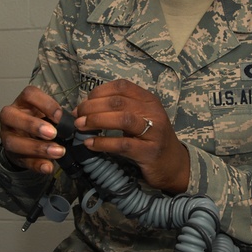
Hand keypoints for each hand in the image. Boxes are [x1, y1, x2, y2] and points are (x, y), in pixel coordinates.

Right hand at [0, 86, 65, 174]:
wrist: (26, 140)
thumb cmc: (40, 122)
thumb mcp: (47, 115)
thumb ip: (58, 118)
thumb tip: (75, 123)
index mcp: (22, 102)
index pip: (28, 94)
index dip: (45, 104)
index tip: (59, 116)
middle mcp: (10, 117)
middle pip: (11, 116)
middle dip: (32, 125)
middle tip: (53, 133)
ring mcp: (7, 136)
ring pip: (13, 142)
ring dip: (37, 148)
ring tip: (58, 152)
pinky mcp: (12, 155)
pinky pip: (22, 161)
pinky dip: (37, 165)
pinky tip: (48, 167)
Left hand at [74, 79, 189, 193]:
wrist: (173, 165)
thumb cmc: (151, 139)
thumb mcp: (140, 118)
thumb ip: (120, 110)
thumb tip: (86, 107)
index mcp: (149, 100)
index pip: (122, 87)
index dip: (99, 92)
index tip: (84, 102)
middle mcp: (153, 112)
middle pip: (118, 102)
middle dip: (92, 107)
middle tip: (77, 116)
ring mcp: (153, 132)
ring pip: (122, 119)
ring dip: (96, 120)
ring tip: (80, 126)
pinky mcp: (149, 152)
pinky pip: (122, 144)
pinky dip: (103, 143)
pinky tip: (90, 143)